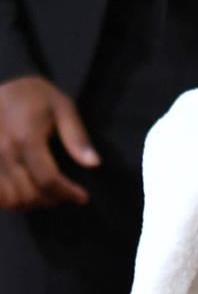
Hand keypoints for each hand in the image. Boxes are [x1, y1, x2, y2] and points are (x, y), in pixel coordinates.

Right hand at [0, 75, 99, 210]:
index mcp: (27, 137)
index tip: (83, 197)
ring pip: (11, 200)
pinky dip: (12, 201)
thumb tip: (94, 164)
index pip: (48, 179)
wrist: (4, 89)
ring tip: (49, 194)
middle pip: (29, 194)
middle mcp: (4, 151)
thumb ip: (77, 137)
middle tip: (67, 194)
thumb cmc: (36, 96)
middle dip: (53, 200)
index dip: (68, 193)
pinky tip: (27, 192)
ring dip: (33, 204)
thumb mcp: (63, 107)